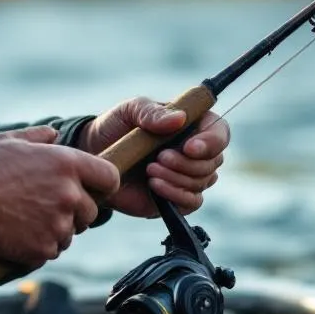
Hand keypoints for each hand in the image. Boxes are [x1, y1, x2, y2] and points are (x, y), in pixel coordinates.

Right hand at [0, 125, 119, 267]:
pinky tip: (19, 233)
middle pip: (91, 210)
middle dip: (74, 210)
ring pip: (70, 232)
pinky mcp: (44, 248)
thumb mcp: (8, 141)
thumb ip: (37, 137)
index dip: (102, 184)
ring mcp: (58, 224)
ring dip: (56, 228)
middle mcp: (69, 194)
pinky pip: (52, 249)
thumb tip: (53, 134)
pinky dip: (40, 245)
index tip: (90, 188)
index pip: (110, 177)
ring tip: (26, 218)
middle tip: (45, 205)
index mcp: (66, 164)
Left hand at [78, 96, 228, 217]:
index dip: (212, 142)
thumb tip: (179, 119)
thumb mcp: (130, 110)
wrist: (95, 156)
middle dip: (188, 163)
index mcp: (191, 125)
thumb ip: (152, 112)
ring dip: (178, 178)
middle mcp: (195, 152)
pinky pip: (191, 203)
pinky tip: (153, 185)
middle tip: (159, 157)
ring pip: (203, 182)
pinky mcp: (175, 198)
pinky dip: (175, 194)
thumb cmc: (116, 127)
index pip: (219, 132)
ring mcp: (186, 176)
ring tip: (149, 170)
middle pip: (214, 161)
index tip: (189, 147)